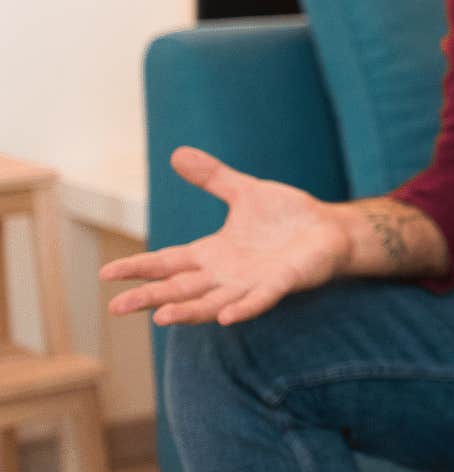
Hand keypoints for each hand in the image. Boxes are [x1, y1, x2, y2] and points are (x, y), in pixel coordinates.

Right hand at [100, 147, 349, 325]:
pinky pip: (259, 300)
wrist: (330, 228)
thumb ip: (212, 178)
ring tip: (161, 318)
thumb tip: (177, 153)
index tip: (105, 273)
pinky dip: (243, 308)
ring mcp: (251, 282)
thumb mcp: (245, 191)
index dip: (138, 267)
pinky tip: (226, 318)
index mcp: (212, 253)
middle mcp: (225, 274)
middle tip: (116, 308)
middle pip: (180, 288)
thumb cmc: (287, 216)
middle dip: (150, 297)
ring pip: (212, 301)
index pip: (167, 262)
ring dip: (188, 311)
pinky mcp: (281, 284)